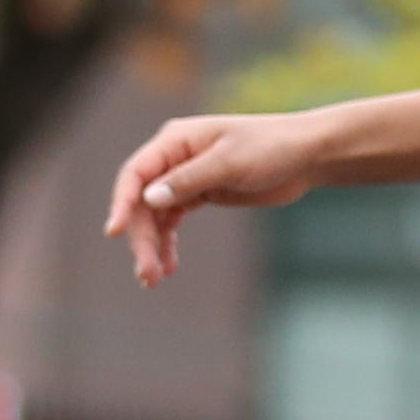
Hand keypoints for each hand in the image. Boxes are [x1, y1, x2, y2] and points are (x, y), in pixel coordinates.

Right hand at [103, 113, 323, 282]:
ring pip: (156, 214)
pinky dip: (169, 242)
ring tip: (153, 279)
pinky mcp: (201, 193)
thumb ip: (188, 180)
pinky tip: (169, 266)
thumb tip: (149, 199)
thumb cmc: (271, 148)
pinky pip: (173, 219)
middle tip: (147, 274)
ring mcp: (186, 176)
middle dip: (142, 238)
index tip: (114, 232)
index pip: (136, 173)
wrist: (305, 155)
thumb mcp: (230, 163)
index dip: (122, 202)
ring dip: (153, 245)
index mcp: (175, 140)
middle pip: (143, 201)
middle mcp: (174, 157)